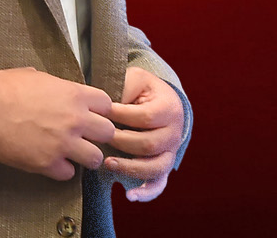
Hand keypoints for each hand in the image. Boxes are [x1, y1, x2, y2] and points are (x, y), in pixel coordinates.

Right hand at [0, 67, 114, 180]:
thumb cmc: (4, 88)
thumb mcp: (38, 76)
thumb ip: (59, 87)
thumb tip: (60, 90)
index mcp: (75, 94)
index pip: (108, 105)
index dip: (100, 111)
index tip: (92, 115)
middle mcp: (76, 119)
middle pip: (108, 132)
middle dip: (98, 135)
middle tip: (87, 137)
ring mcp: (63, 143)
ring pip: (95, 158)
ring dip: (86, 157)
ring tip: (75, 155)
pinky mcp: (46, 163)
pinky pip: (68, 174)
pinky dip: (62, 171)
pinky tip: (53, 164)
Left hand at [105, 67, 185, 200]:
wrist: (158, 101)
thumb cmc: (143, 91)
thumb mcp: (136, 79)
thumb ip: (125, 86)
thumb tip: (108, 105)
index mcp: (170, 109)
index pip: (145, 118)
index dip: (121, 116)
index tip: (103, 112)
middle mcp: (175, 133)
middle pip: (148, 144)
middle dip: (120, 141)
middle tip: (101, 136)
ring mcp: (170, 152)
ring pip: (153, 166)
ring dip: (129, 167)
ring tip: (108, 162)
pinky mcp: (163, 167)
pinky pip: (158, 184)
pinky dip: (145, 193)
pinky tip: (129, 196)